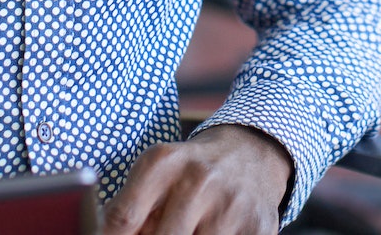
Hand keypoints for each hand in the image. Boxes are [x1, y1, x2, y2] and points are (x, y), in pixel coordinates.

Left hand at [102, 124, 292, 234]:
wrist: (249, 154)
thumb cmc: (190, 173)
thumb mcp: (154, 175)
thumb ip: (128, 212)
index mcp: (163, 163)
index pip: (123, 218)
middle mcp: (198, 180)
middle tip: (159, 233)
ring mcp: (231, 206)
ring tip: (188, 231)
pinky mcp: (257, 228)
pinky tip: (209, 234)